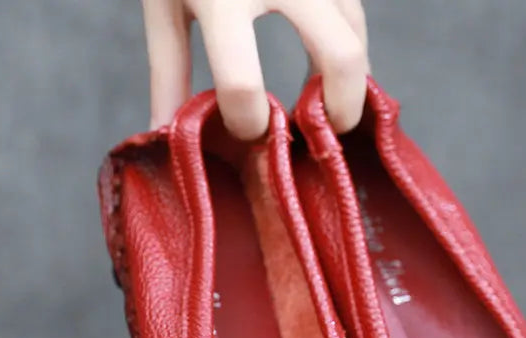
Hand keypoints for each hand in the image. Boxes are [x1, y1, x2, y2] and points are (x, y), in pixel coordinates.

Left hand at [142, 0, 368, 138]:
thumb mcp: (165, 2)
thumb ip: (170, 68)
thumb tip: (169, 135)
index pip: (242, 84)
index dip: (248, 123)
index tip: (251, 131)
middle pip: (340, 56)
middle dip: (340, 110)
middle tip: (326, 136)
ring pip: (359, 33)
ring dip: (354, 82)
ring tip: (330, 107)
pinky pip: (356, 14)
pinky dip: (352, 51)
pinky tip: (330, 71)